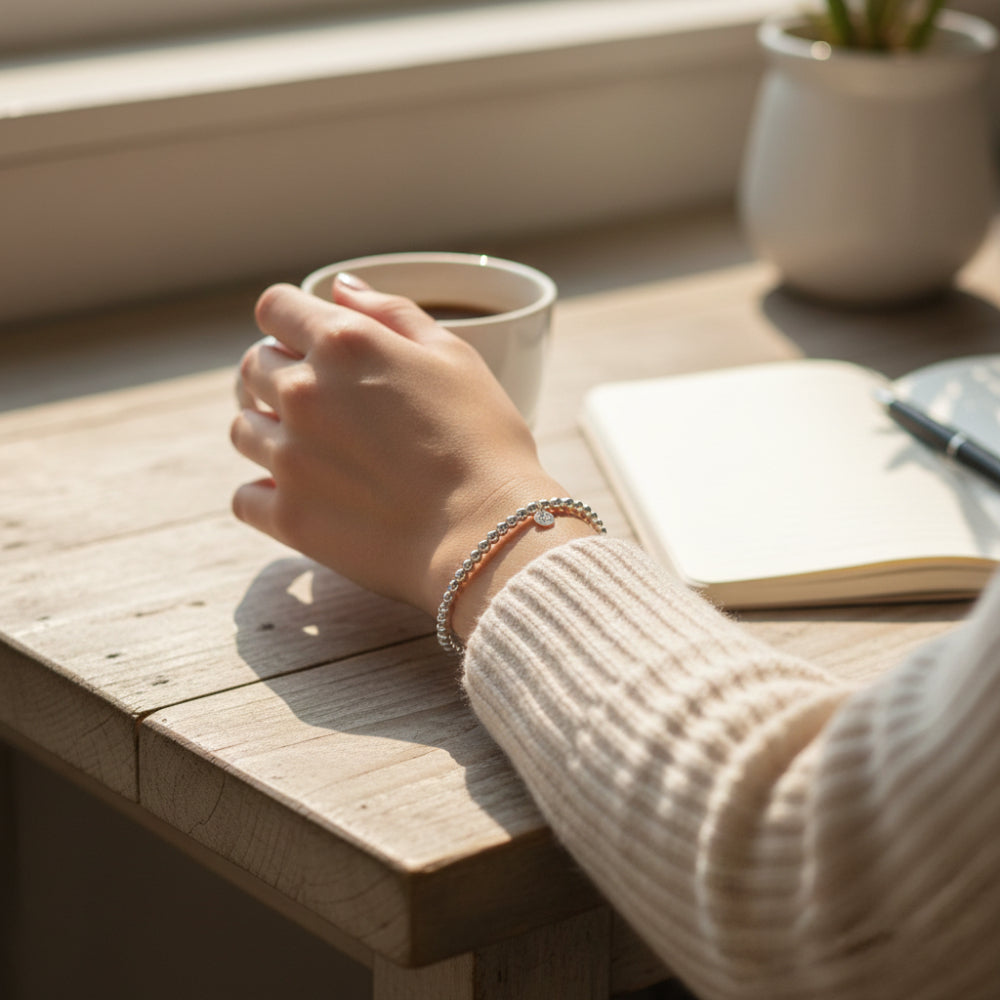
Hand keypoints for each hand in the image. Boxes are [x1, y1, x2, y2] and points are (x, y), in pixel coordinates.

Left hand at [231, 274, 580, 629]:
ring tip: (314, 449)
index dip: (291, 320)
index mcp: (343, 344)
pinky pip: (244, 496)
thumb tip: (341, 288)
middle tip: (321, 401)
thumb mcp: (454, 357)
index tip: (310, 341)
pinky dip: (264, 493)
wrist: (488, 531)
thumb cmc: (483, 441)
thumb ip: (392, 313)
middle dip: (278, 373)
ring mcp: (288, 457)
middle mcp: (303, 392)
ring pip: (243, 429)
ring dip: (269, 431)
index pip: (274, 307)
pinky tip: (300, 494)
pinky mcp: (288, 515)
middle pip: (253, 367)